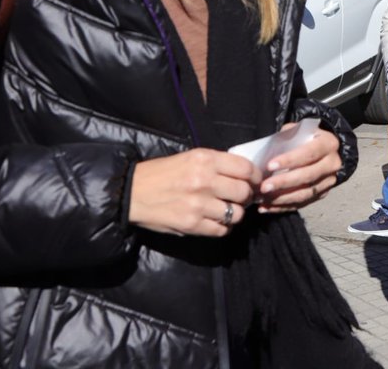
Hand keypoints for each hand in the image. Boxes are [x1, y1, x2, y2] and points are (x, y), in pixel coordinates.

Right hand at [129, 148, 260, 236]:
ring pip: (236, 214)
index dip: (256, 177)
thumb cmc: (162, 173)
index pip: (246, 168)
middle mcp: (204, 181)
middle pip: (244, 192)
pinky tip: (216, 221)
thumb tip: (244, 174)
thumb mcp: (190, 157)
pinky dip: (223, 227)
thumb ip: (217, 164)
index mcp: (205, 160)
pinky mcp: (192, 225)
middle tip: (241, 198)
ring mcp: (198, 204)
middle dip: (247, 196)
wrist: (132, 192)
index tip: (255, 182)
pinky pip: (221, 230)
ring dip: (235, 214)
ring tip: (227, 210)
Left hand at [255, 126, 343, 213]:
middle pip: (308, 176)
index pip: (309, 153)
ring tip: (263, 198)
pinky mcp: (322, 194)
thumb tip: (267, 151)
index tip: (270, 165)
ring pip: (305, 193)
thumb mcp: (298, 130)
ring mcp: (328, 181)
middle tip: (264, 187)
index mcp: (328, 144)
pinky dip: (283, 207)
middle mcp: (332, 163)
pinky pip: (302, 203)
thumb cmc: (306, 138)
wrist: (324, 150)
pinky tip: (267, 207)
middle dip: (283, 183)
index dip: (289, 160)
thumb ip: (286, 137)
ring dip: (282, 198)